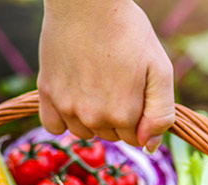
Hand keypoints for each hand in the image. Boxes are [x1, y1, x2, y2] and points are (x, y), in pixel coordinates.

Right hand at [37, 0, 174, 151]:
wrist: (87, 3)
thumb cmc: (128, 32)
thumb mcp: (161, 70)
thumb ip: (161, 113)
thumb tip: (150, 147)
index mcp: (124, 115)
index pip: (136, 139)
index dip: (140, 117)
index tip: (137, 91)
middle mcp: (94, 118)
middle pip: (111, 136)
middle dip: (118, 118)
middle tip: (117, 81)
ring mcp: (67, 108)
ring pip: (84, 132)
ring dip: (92, 118)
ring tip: (96, 84)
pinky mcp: (46, 95)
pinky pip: (54, 126)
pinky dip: (63, 118)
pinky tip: (73, 96)